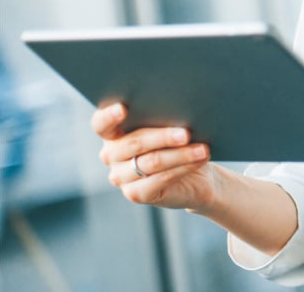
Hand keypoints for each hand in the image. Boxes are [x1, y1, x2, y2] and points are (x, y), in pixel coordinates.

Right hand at [92, 103, 217, 209]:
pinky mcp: (135, 194)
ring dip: (181, 154)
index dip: (109, 116)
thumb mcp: (171, 127)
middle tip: (186, 133)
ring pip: (151, 161)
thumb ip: (166, 119)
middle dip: (163, 137)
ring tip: (202, 149)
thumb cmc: (181, 143)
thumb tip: (181, 111)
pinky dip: (183, 168)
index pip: (101, 124)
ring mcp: (120, 177)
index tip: (122, 108)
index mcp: (113, 133)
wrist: (195, 176)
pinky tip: (199, 160)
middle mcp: (111, 155)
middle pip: (134, 143)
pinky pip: (160, 179)